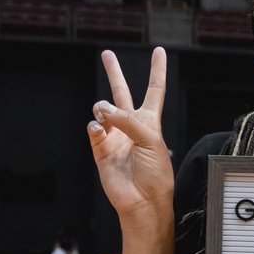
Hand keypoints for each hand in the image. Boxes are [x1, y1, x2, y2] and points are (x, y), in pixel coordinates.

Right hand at [87, 47, 173, 226]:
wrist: (142, 201)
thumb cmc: (155, 174)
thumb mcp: (151, 141)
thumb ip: (128, 121)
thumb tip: (103, 110)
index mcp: (150, 122)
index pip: (154, 91)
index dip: (157, 71)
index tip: (159, 52)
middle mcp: (131, 126)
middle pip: (122, 93)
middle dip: (114, 73)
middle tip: (106, 54)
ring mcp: (115, 137)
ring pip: (103, 109)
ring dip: (103, 108)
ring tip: (107, 116)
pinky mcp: (100, 149)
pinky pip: (93, 129)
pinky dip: (94, 126)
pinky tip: (99, 129)